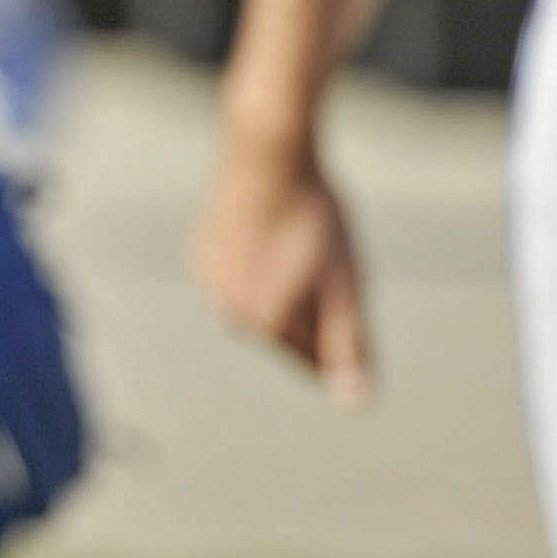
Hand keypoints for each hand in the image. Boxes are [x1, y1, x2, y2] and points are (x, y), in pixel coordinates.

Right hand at [190, 130, 373, 407]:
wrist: (266, 152)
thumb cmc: (315, 217)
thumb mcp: (346, 282)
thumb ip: (349, 346)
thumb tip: (356, 405)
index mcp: (265, 325)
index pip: (313, 358)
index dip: (341, 332)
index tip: (348, 290)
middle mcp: (227, 312)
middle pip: (285, 331)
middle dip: (311, 309)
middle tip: (327, 262)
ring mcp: (208, 282)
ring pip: (259, 303)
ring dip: (283, 286)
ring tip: (300, 243)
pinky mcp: (199, 254)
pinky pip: (237, 276)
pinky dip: (257, 266)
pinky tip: (271, 231)